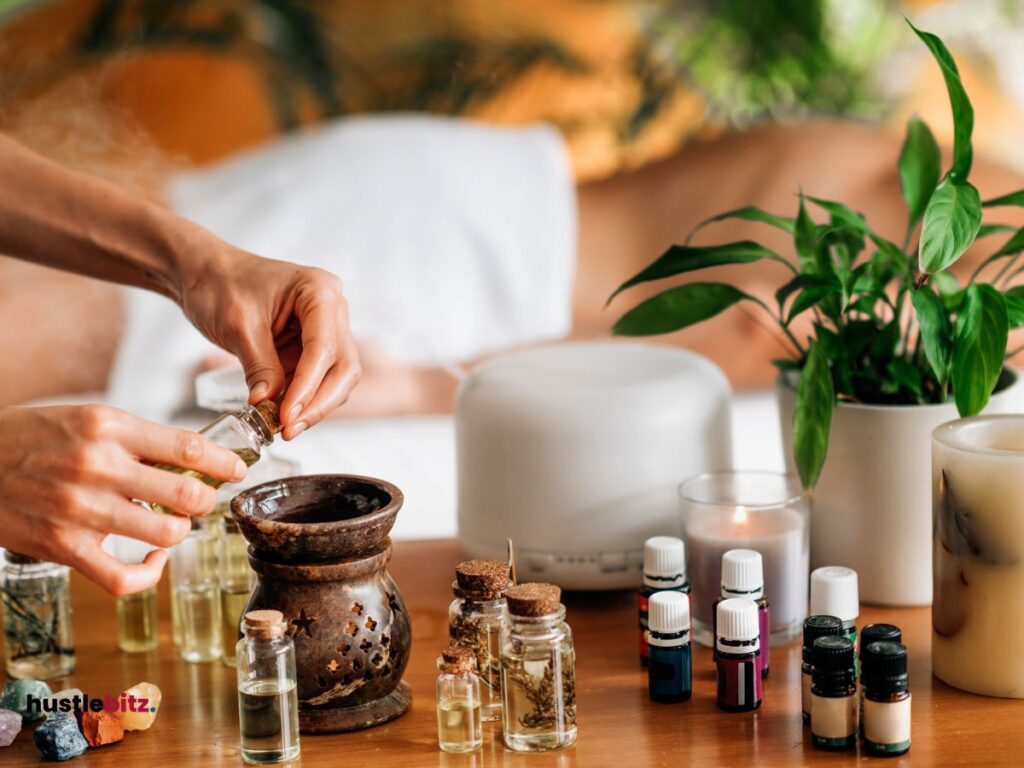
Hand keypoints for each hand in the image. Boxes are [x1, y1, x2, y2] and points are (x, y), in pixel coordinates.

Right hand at [0, 404, 245, 593]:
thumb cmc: (35, 437)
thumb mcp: (89, 420)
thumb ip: (138, 441)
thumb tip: (192, 461)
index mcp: (109, 428)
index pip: (188, 447)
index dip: (224, 462)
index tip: (239, 469)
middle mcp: (98, 467)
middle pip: (186, 494)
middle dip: (207, 500)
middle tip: (204, 500)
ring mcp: (81, 510)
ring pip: (166, 535)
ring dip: (181, 531)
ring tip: (174, 523)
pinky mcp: (64, 547)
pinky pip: (125, 578)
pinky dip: (151, 574)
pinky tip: (153, 559)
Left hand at [179, 247, 360, 439]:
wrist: (204, 274)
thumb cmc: (220, 283)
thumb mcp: (237, 326)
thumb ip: (259, 366)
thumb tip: (268, 404)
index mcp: (319, 291)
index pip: (325, 347)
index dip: (308, 386)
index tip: (286, 415)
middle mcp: (332, 308)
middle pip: (343, 366)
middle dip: (318, 401)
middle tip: (288, 428)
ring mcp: (326, 327)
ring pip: (336, 377)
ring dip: (313, 405)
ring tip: (282, 427)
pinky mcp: (311, 345)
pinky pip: (318, 378)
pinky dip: (302, 399)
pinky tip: (281, 415)